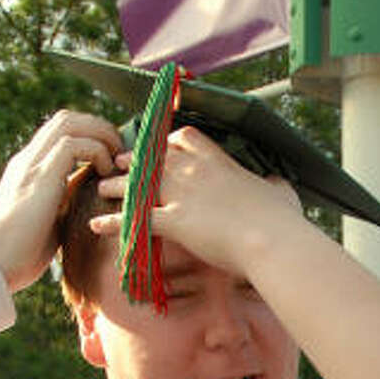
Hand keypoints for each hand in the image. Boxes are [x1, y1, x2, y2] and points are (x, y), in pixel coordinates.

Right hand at [0, 110, 121, 292]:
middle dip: (101, 128)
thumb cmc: (21, 253)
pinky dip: (96, 152)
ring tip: (116, 162)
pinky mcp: (39, 179)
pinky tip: (104, 175)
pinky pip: (72, 145)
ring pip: (69, 123)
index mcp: (30, 168)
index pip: (61, 131)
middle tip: (120, 154)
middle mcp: (28, 160)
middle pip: (67, 118)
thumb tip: (88, 201)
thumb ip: (64, 203)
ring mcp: (31, 165)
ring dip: (101, 136)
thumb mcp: (50, 220)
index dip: (92, 135)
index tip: (113, 157)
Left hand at [91, 128, 304, 281]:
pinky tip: (97, 226)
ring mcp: (182, 195)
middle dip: (134, 159)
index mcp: (219, 162)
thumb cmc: (282, 220)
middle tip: (119, 164)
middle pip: (154, 156)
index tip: (162, 147)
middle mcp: (195, 171)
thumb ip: (276, 186)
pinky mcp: (174, 221)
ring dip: (117, 185)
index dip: (170, 142)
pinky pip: (135, 218)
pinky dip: (113, 222)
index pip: (185, 138)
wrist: (273, 241)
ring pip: (138, 182)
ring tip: (102, 189)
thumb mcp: (283, 194)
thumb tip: (280, 185)